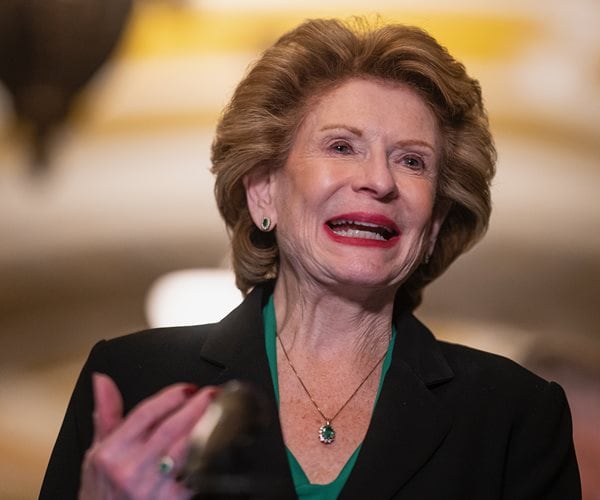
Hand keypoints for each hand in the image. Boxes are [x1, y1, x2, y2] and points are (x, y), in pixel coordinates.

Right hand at [79, 373, 216, 499]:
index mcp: (112, 452)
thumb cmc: (101, 491)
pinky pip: (196, 473)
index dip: (171, 396)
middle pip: (171, 427)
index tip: (187, 388)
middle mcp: (131, 468)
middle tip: (211, 394)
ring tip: (219, 411)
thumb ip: (106, 413)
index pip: (146, 413)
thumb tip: (102, 380)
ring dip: (207, 425)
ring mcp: (152, 486)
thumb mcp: (95, 451)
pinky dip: (208, 454)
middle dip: (196, 405)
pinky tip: (218, 441)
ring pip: (186, 447)